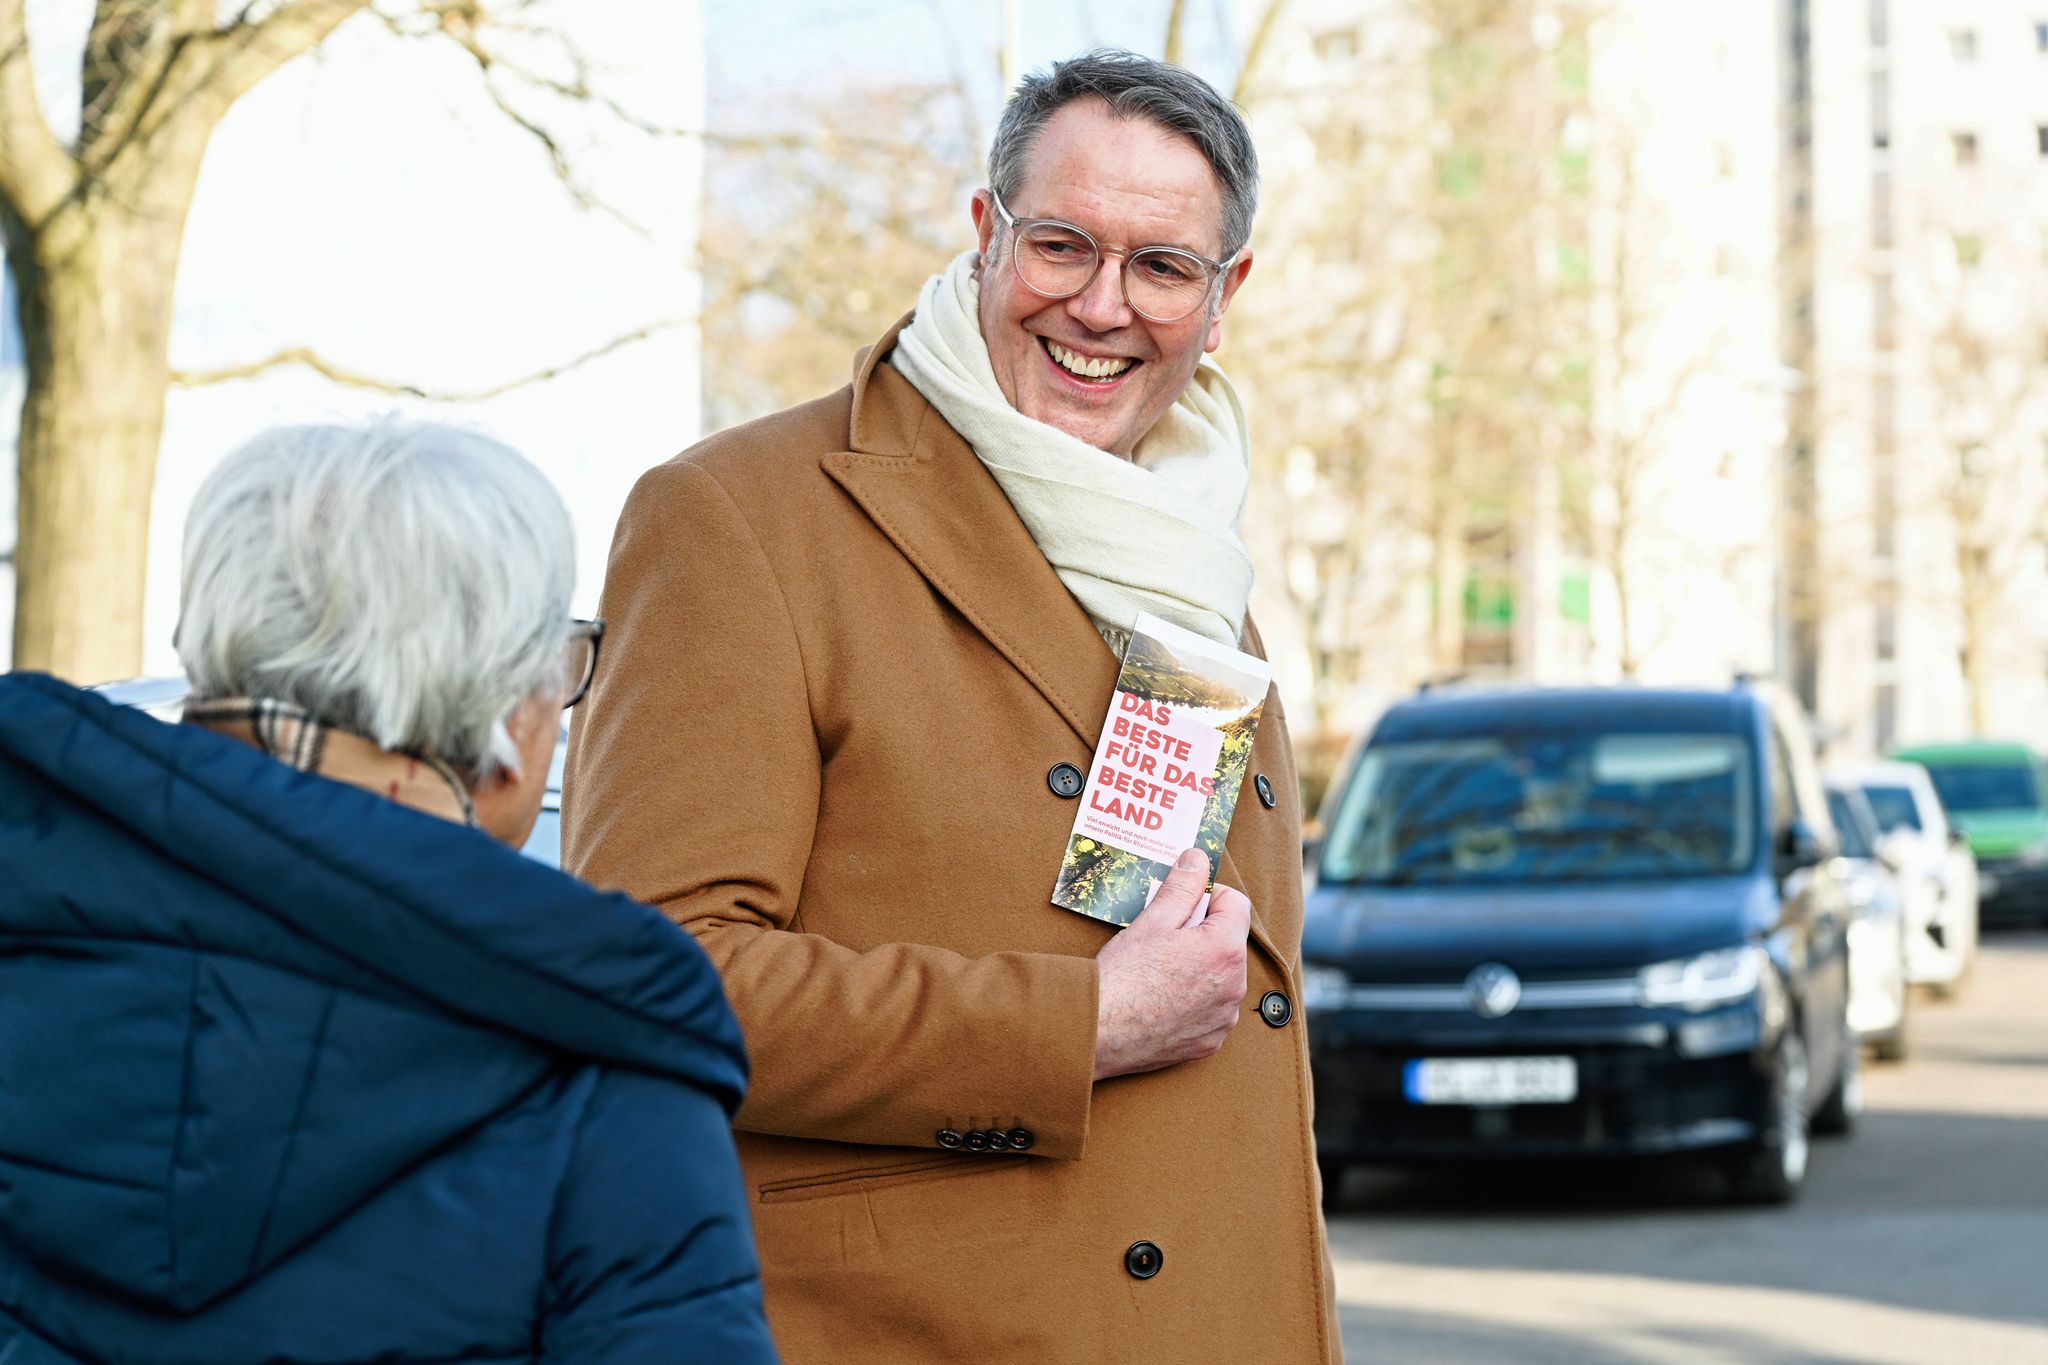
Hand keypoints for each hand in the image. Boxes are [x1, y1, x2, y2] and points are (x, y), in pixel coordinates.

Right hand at [1091, 848, 1251, 1081]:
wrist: (1097, 1033)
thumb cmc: (1122, 976)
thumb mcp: (1152, 920)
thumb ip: (1182, 886)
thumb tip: (1198, 859)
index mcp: (1224, 949)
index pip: (1236, 903)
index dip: (1207, 896)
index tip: (1181, 905)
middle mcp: (1234, 986)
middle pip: (1229, 942)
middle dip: (1203, 934)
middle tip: (1163, 939)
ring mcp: (1223, 1018)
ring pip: (1221, 977)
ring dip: (1201, 968)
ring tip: (1159, 972)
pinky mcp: (1210, 1043)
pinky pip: (1211, 1011)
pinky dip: (1194, 1002)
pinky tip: (1161, 1000)